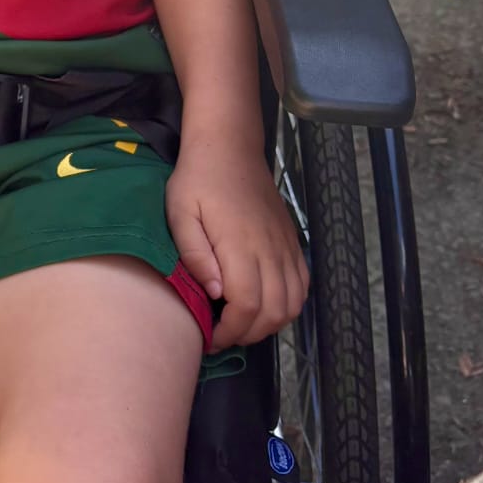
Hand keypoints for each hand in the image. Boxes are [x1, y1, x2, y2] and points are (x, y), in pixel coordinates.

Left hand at [166, 135, 308, 350]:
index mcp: (241, 245)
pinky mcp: (292, 241)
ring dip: (269, 324)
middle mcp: (271, 250)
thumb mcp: (180, 212)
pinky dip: (288, 305)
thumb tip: (216, 293)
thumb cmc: (197, 179)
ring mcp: (286, 246)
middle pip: (275, 313)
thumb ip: (196, 255)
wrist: (229, 146)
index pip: (248, 307)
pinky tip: (265, 304)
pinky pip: (302, 285)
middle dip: (248, 334)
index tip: (210, 336)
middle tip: (222, 333)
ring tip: (241, 322)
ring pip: (293, 304)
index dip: (230, 331)